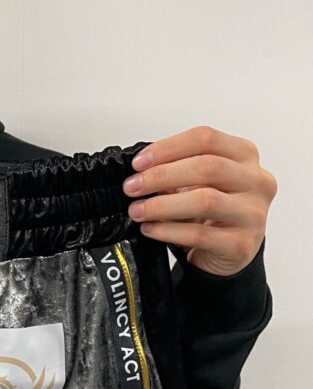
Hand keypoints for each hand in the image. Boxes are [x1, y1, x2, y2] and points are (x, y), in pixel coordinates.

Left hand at [122, 126, 276, 276]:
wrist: (232, 250)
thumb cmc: (214, 210)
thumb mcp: (198, 182)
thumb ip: (175, 170)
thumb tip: (140, 171)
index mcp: (244, 155)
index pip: (206, 138)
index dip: (167, 148)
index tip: (139, 162)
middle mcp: (256, 181)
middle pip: (206, 167)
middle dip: (161, 176)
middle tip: (132, 187)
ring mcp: (253, 213)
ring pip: (205, 200)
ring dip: (161, 205)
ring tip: (137, 210)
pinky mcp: (242, 244)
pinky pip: (200, 234)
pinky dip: (168, 230)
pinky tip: (150, 229)